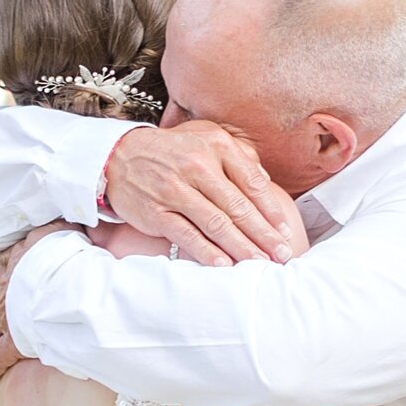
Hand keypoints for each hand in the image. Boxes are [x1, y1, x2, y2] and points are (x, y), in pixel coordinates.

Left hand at [0, 223, 73, 383]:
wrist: (65, 282)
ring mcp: (7, 315)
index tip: (6, 277)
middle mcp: (7, 287)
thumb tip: (76, 219)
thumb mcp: (66, 231)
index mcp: (20, 258)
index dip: (7, 272)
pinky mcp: (12, 341)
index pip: (7, 262)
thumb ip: (65, 228)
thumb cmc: (72, 255)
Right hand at [104, 122, 301, 266]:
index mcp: (216, 146)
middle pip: (238, 207)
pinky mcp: (157, 212)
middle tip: (282, 254)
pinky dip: (207, 252)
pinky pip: (187, 235)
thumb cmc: (172, 153)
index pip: (252, 183)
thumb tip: (266, 182)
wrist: (119, 157)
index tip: (286, 231)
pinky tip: (224, 264)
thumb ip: (238, 158)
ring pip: (216, 224)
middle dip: (264, 234)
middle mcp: (197, 166)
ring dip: (241, 247)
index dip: (272, 210)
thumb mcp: (205, 140)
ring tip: (260, 263)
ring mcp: (175, 190)